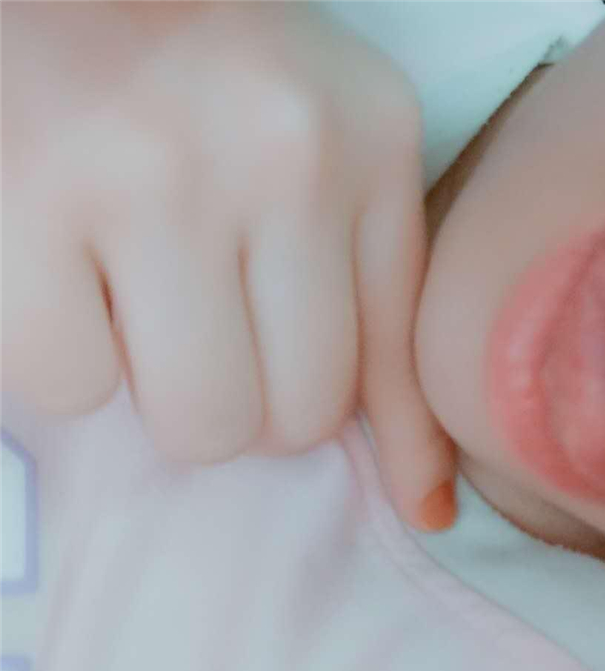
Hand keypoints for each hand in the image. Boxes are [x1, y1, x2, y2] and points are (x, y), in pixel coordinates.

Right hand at [2, 2, 455, 529]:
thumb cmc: (225, 91)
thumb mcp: (344, 177)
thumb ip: (387, 333)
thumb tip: (428, 509)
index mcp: (374, 141)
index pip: (395, 365)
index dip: (374, 433)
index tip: (395, 486)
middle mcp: (281, 151)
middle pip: (294, 420)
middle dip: (251, 401)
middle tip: (213, 327)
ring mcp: (154, 171)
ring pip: (198, 423)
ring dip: (168, 392)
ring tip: (147, 306)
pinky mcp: (28, 195)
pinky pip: (68, 385)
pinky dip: (69, 358)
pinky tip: (73, 282)